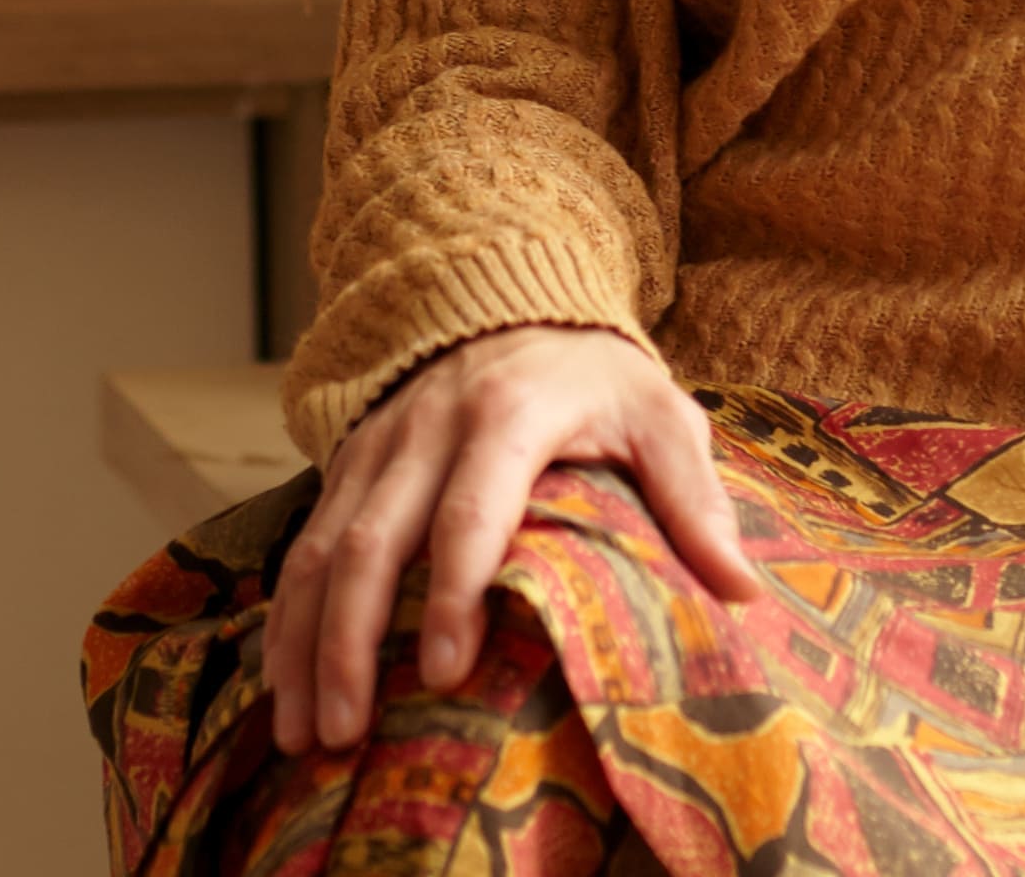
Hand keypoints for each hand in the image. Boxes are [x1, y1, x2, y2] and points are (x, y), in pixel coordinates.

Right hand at [272, 323, 768, 752]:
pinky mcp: (350, 463)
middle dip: (352, 642)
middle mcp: (427, 428)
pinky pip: (305, 543)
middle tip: (347, 731)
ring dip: (304, 643)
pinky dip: (287, 617)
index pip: (471, 509)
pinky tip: (282, 683)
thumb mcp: (659, 416)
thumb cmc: (598, 377)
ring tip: (303, 729)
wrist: (515, 293)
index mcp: (508, 413)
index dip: (452, 591)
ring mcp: (379, 446)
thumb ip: (693, 497)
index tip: (443, 673)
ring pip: (323, 548)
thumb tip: (742, 588)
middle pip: (372, 541)